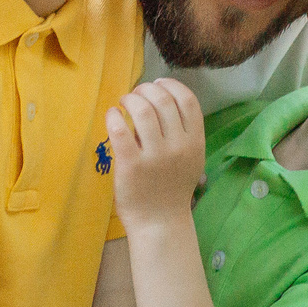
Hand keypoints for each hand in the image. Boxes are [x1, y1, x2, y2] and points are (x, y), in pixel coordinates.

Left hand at [105, 80, 206, 229]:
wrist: (160, 223)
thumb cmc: (171, 189)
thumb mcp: (189, 160)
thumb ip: (180, 133)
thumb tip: (155, 101)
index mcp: (195, 143)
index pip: (188, 101)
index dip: (171, 85)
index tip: (157, 84)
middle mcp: (178, 146)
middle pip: (163, 100)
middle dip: (146, 89)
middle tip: (135, 95)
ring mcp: (155, 156)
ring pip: (142, 110)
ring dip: (129, 99)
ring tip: (123, 103)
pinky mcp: (131, 165)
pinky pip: (120, 129)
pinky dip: (114, 116)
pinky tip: (112, 116)